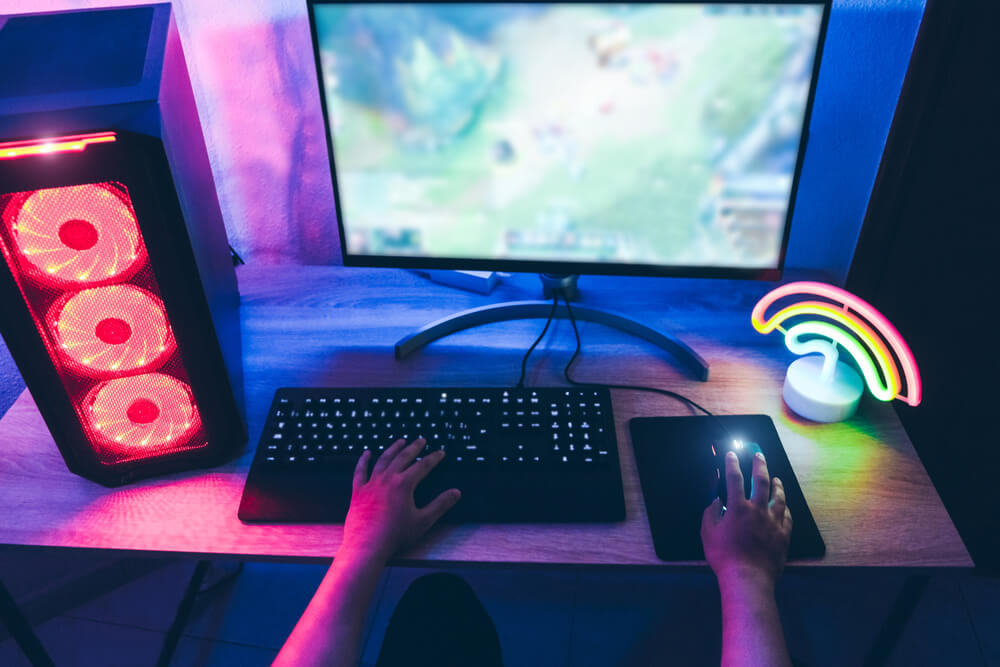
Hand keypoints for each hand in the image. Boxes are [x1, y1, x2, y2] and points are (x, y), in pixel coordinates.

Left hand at [339, 438, 460, 564]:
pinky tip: (366, 453)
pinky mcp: (358, 492)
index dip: (433, 458)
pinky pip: (360, 471)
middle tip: (421, 440)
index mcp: (404, 484)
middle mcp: (387, 479)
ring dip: (393, 449)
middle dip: (414, 447)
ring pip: (383, 460)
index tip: (440, 452)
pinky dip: (363, 461)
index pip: (423, 466)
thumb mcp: (423, 521)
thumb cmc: (394, 536)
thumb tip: (455, 493)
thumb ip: (440, 505)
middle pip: (402, 457)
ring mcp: (371, 484)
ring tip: (400, 441)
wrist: (367, 546)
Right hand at [701, 451, 791, 591]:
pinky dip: (785, 508)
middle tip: (758, 454)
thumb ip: (711, 513)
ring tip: (776, 477)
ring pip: (778, 497)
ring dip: (777, 484)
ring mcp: (774, 522)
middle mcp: (758, 510)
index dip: (732, 463)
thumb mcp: (708, 533)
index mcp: (738, 507)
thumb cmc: (724, 556)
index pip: (735, 478)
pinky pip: (787, 516)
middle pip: (761, 481)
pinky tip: (784, 505)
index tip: (732, 453)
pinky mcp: (783, 535)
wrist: (748, 578)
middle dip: (759, 464)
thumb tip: (715, 501)